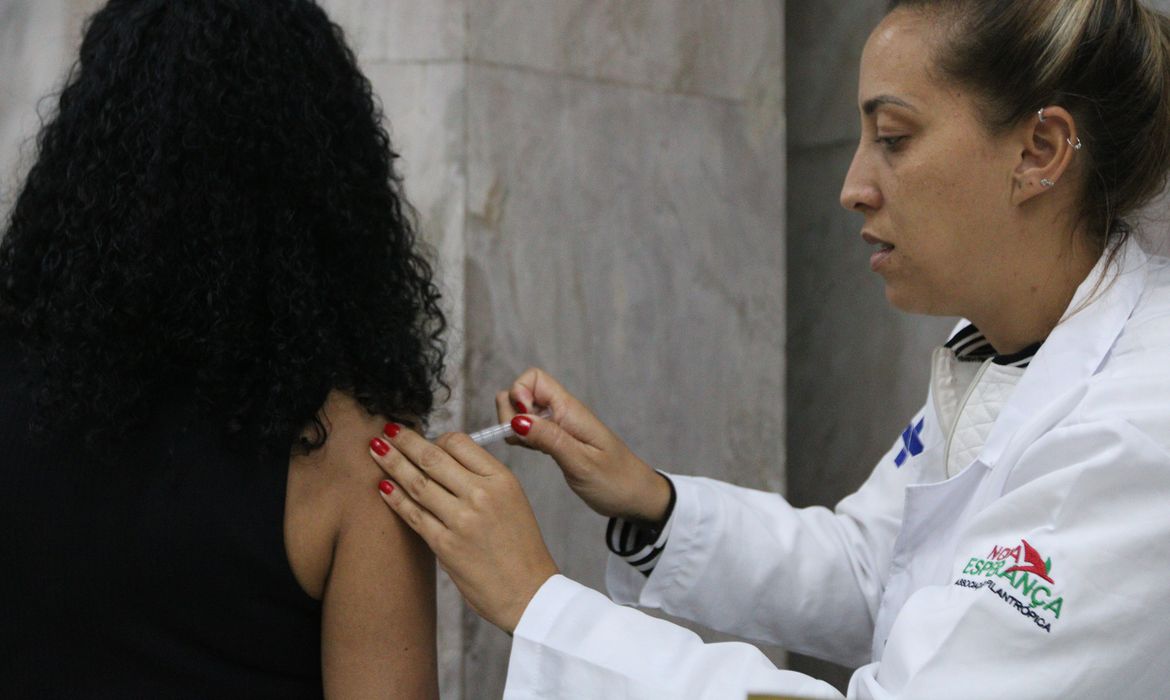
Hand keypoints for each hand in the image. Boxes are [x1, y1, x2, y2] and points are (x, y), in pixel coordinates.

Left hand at [369, 425, 558, 633]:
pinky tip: (382, 486)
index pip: (459, 444)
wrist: (529, 593)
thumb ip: (483, 480)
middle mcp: (481, 495)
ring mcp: (461, 520)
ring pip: (417, 483)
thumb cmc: (521, 548)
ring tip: (375, 449)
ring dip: (391, 463)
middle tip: (386, 429)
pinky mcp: (445, 545)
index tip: (422, 440)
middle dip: (405, 441)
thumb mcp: (513, 502)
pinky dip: (394, 498)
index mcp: (502, 479)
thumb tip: (445, 461)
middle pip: (433, 457)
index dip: (436, 438)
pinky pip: (412, 514)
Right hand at [496, 368, 671, 523]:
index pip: (534, 378)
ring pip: (522, 410)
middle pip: (522, 391)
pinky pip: (530, 427)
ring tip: (527, 448)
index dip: (519, 393)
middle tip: (522, 440)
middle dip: (510, 411)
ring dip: (514, 425)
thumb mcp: (581, 464)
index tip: (520, 422)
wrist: (636, 496)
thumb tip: (518, 419)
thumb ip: (550, 440)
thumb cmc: (615, 481)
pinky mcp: (557, 439)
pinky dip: (522, 436)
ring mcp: (559, 424)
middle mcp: (563, 412)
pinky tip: (530, 451)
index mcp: (570, 411)